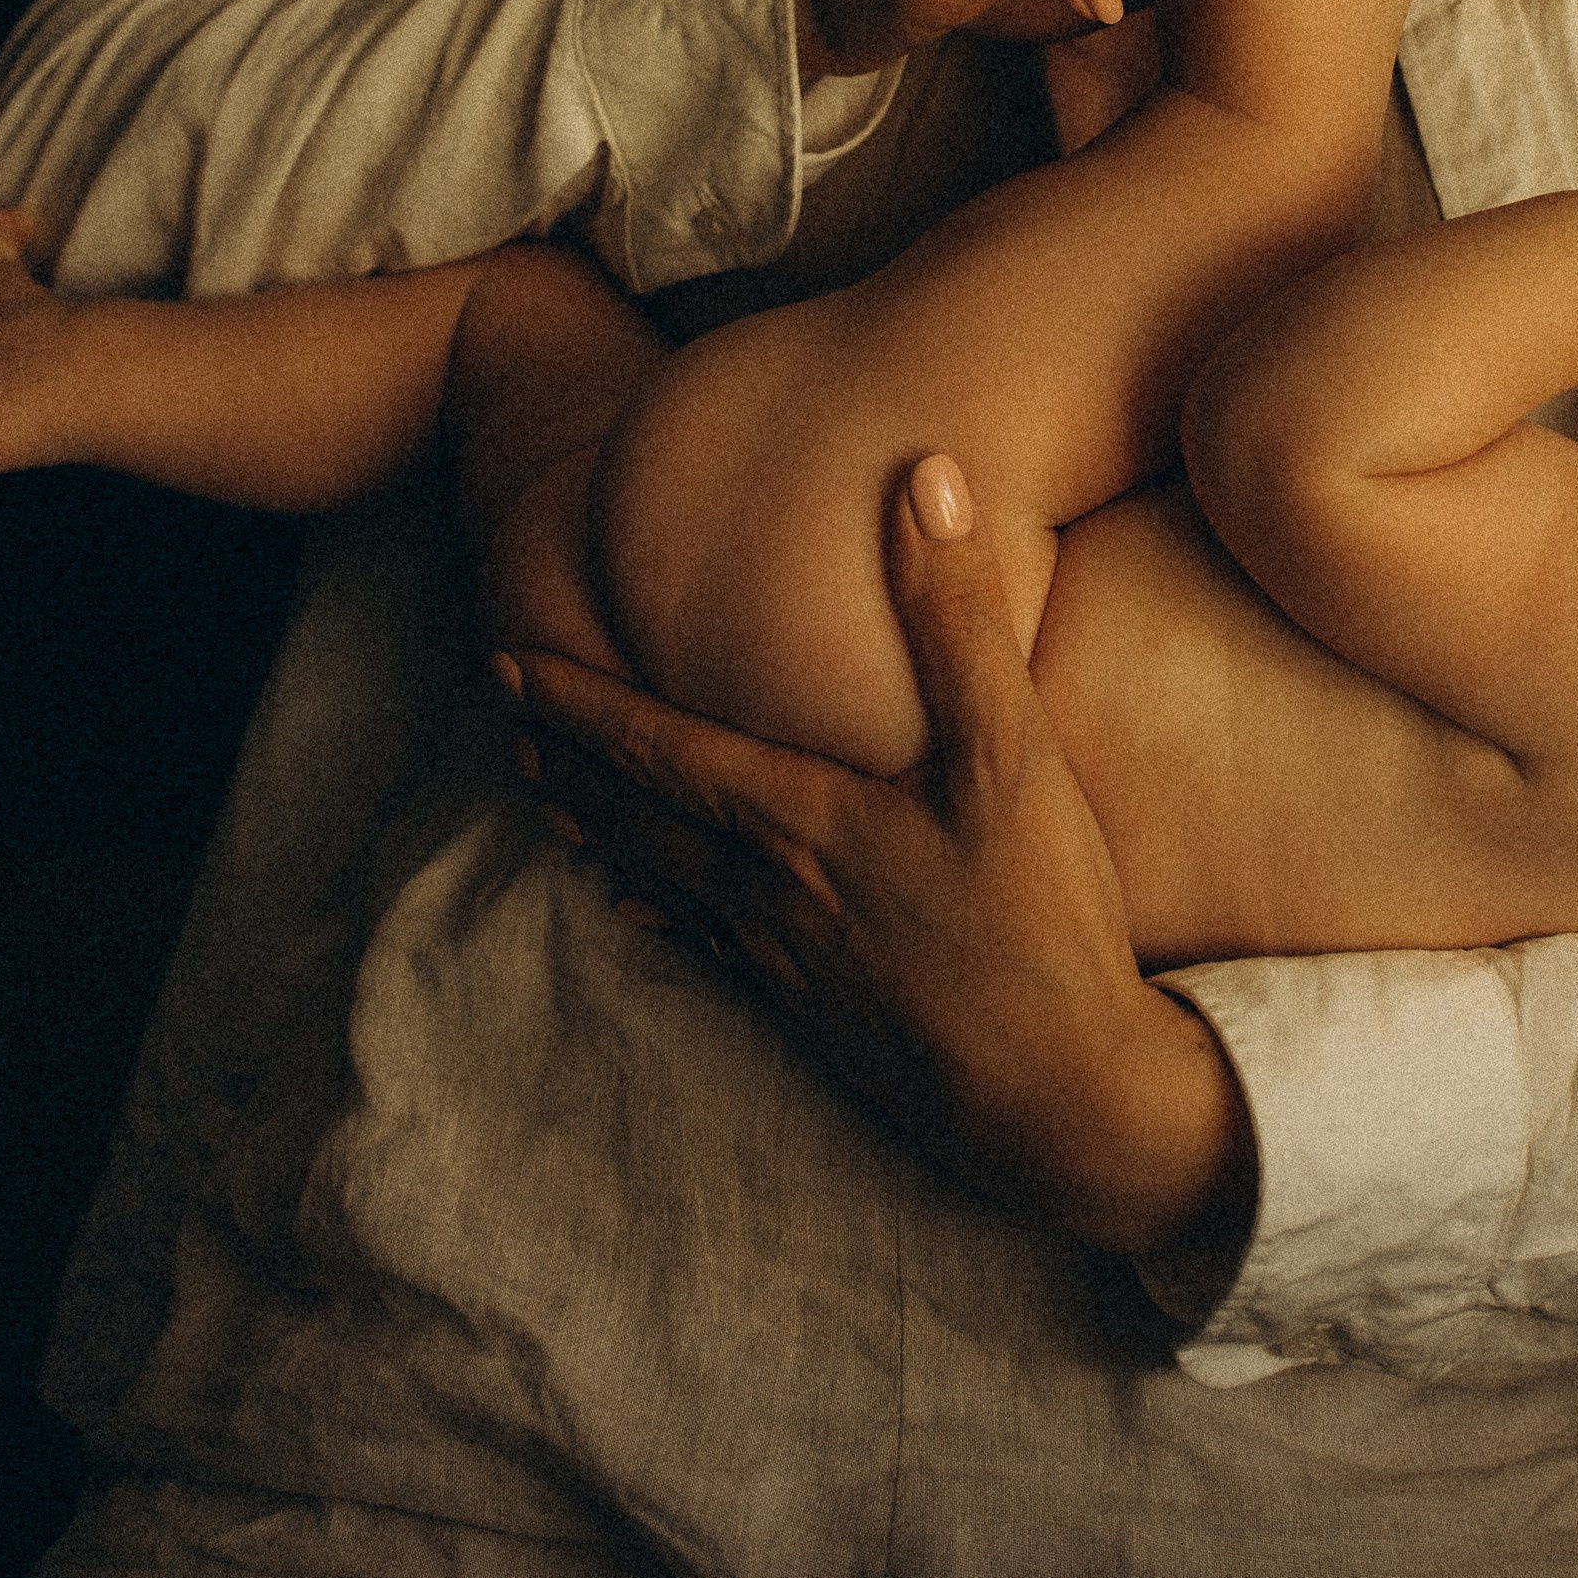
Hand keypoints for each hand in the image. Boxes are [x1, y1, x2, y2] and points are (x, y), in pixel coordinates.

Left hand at [498, 456, 1255, 1262]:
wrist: (1070, 1101)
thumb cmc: (1044, 923)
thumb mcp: (1011, 756)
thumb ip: (958, 615)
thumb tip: (921, 476)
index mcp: (799, 821)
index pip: (658, 748)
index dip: (580, 702)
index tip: (506, 663)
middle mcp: (771, 892)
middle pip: (642, 816)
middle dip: (573, 762)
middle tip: (509, 721)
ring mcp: (790, 964)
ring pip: (666, 881)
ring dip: (606, 832)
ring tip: (557, 802)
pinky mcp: (822, 1016)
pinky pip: (712, 950)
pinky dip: (664, 914)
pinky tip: (650, 917)